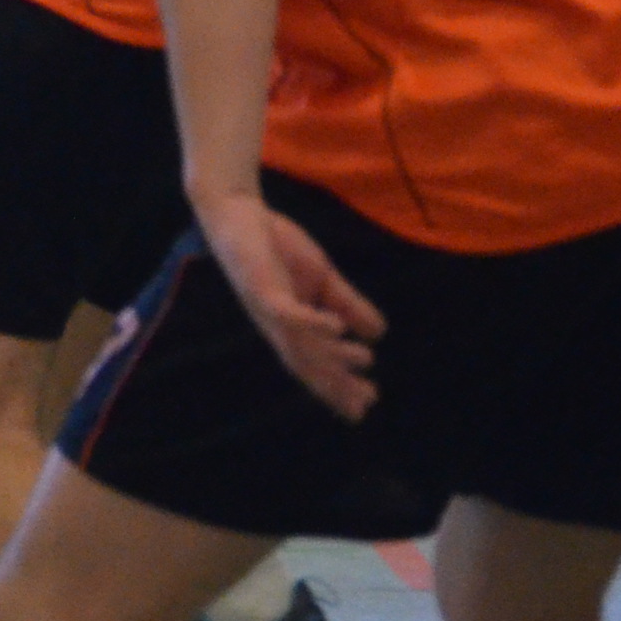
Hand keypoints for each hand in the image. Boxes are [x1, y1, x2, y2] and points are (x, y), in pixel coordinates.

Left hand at [193, 188, 385, 422]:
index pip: (315, 365)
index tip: (365, 408)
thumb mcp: (323, 278)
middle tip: (368, 401)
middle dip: (337, 385)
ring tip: (366, 359)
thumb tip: (380, 334)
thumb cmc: (277, 247)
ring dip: (332, 355)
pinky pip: (285, 311)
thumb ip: (348, 305)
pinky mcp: (260, 287)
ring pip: (300, 343)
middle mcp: (276, 326)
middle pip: (307, 364)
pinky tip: (336, 327)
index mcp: (289, 327)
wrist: (240, 212)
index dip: (337, 388)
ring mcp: (267, 309)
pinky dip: (310, 323)